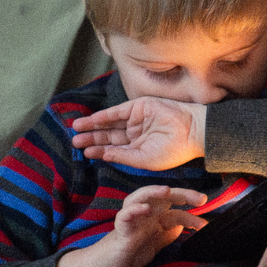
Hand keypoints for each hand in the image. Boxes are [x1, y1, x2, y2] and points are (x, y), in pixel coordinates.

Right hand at [53, 183, 207, 266]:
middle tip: (202, 198)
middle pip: (162, 197)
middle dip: (182, 194)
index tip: (206, 220)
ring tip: (167, 191)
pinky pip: (124, 217)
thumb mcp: (152, 246)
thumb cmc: (127, 255)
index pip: (175, 208)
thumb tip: (181, 225)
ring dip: (153, 192)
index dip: (191, 212)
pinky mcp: (119, 232)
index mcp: (152, 218)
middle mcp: (142, 215)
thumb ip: (165, 234)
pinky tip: (145, 209)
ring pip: (140, 197)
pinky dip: (134, 210)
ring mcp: (130, 221)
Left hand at [70, 93, 207, 169]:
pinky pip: (118, 112)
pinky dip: (105, 116)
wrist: (192, 132)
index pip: (113, 149)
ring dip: (94, 126)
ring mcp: (137, 119)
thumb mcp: (145, 159)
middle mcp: (136, 133)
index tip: (84, 154)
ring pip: (110, 123)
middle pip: (109, 136)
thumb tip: (103, 154)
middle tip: (74, 141)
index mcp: (138, 148)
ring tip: (76, 129)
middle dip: (92, 138)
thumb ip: (123, 156)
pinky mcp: (139, 107)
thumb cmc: (173, 151)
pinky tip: (92, 120)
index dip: (98, 151)